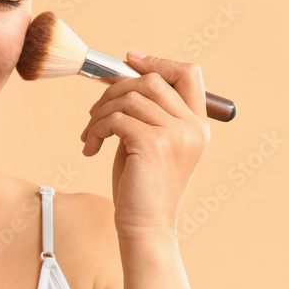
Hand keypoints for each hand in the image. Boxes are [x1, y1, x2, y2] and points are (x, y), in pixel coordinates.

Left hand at [79, 51, 210, 241]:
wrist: (145, 227)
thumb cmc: (142, 187)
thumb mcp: (150, 142)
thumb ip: (146, 112)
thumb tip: (120, 76)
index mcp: (198, 125)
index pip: (189, 73)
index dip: (158, 61)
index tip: (129, 60)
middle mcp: (192, 127)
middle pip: (152, 80)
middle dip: (116, 88)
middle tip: (96, 111)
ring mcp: (176, 135)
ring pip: (129, 98)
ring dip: (100, 112)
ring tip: (90, 134)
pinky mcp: (152, 144)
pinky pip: (115, 119)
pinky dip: (96, 130)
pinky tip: (90, 147)